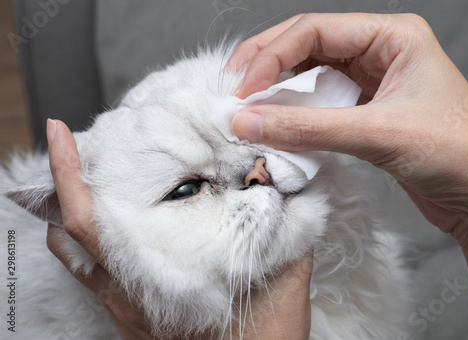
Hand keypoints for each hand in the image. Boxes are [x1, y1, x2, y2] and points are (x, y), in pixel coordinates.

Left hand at [45, 119, 312, 338]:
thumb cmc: (262, 339)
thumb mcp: (285, 274)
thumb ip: (287, 223)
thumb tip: (283, 177)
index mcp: (162, 274)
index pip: (92, 220)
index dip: (69, 174)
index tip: (61, 134)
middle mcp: (132, 292)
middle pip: (71, 231)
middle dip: (65, 181)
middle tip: (73, 144)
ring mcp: (126, 307)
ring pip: (74, 254)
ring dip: (71, 210)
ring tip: (84, 176)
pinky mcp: (131, 318)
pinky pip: (89, 274)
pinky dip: (85, 242)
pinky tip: (108, 225)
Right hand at [228, 13, 467, 338]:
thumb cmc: (456, 154)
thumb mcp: (376, 134)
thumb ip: (307, 128)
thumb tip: (249, 122)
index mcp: (392, 36)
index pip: (314, 30)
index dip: (272, 55)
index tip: (244, 87)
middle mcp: (379, 52)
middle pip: (307, 47)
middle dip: (267, 66)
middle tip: (233, 88)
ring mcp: (370, 82)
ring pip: (310, 76)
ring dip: (278, 92)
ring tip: (247, 108)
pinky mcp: (365, 112)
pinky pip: (319, 104)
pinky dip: (294, 114)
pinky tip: (276, 124)